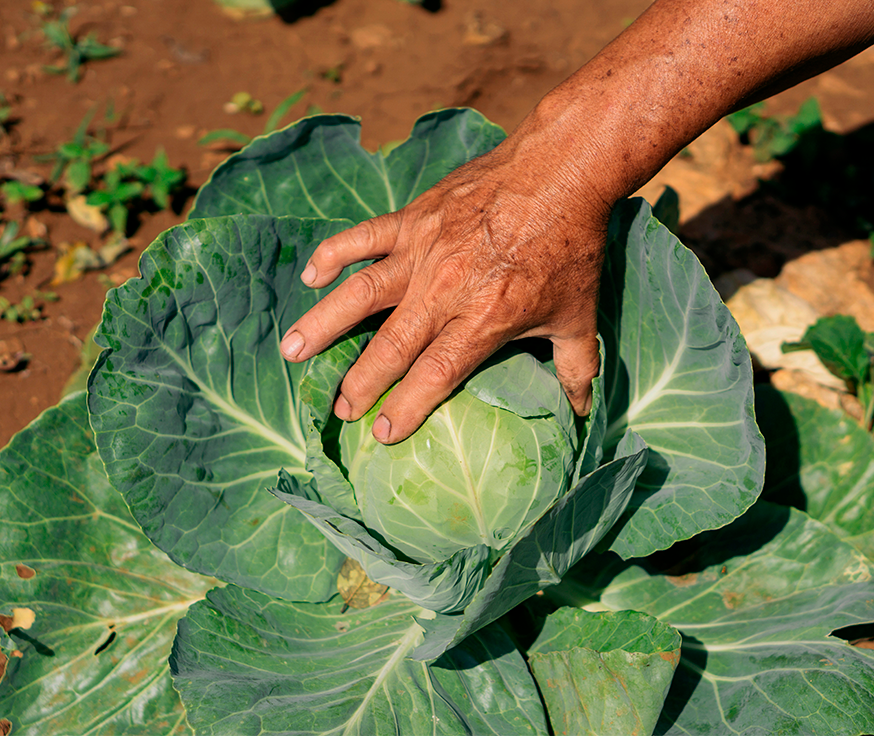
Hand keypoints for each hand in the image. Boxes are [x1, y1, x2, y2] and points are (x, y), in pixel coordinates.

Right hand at [279, 126, 611, 443]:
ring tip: (292, 349)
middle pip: (391, 345)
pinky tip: (311, 275)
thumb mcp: (578, 314)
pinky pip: (363, 237)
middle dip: (360, 382)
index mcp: (484, 318)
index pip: (435, 374)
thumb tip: (582, 411)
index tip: (381, 434)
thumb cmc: (571, 247)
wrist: (561, 170)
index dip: (406, 407)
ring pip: (361, 293)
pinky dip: (334, 254)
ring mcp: (424, 251)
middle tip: (338, 410)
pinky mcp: (414, 218)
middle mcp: (446, 290)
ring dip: (324, 323)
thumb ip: (576, 366)